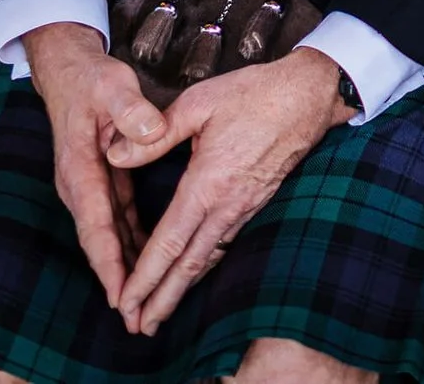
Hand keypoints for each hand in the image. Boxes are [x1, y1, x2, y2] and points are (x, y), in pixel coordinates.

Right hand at [21, 23, 165, 309]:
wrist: (68, 70)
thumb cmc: (92, 79)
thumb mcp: (113, 86)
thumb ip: (132, 109)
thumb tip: (150, 132)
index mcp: (79, 167)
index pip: (95, 224)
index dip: (108, 261)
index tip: (121, 292)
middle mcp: (79, 183)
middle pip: (99, 240)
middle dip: (115, 277)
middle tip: (135, 313)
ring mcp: (88, 184)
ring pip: (108, 234)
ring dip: (122, 265)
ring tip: (144, 299)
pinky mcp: (100, 181)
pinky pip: (115, 219)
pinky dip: (128, 241)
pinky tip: (147, 258)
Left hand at [106, 48, 354, 334]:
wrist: (309, 95)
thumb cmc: (254, 93)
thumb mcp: (198, 103)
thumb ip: (155, 134)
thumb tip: (114, 155)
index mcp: (209, 183)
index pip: (170, 242)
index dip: (145, 277)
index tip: (126, 302)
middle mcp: (228, 204)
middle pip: (189, 264)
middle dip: (162, 299)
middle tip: (138, 328)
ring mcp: (245, 207)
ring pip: (209, 259)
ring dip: (182, 289)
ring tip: (160, 314)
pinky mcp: (256, 202)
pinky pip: (225, 244)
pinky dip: (204, 266)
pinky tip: (193, 275)